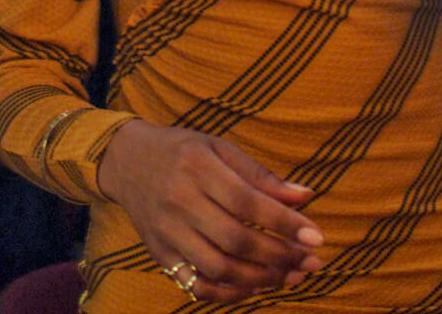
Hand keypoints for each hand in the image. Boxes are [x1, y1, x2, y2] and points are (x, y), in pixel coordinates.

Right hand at [96, 120, 324, 302]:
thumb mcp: (219, 148)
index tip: (316, 237)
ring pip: (218, 267)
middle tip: (311, 261)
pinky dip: (228, 293)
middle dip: (280, 256)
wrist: (126, 161)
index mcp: (197, 167)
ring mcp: (166, 231)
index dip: (284, 223)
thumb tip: (305, 197)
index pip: (247, 202)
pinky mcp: (159, 253)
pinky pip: (196, 284)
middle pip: (235, 239)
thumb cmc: (182, 151)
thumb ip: (261, 176)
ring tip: (290, 276)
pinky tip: (254, 287)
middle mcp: (178, 200)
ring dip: (260, 278)